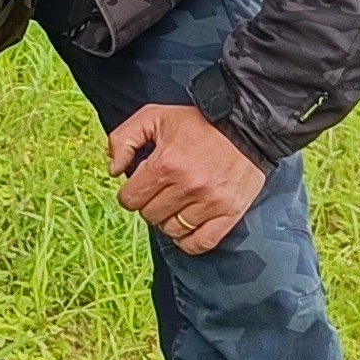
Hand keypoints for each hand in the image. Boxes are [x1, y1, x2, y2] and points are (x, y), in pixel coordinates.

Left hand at [108, 102, 266, 255]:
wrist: (246, 125)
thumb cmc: (198, 122)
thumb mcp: (154, 116)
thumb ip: (123, 139)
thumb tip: (113, 171)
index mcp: (166, 163)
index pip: (130, 199)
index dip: (131, 193)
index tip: (141, 185)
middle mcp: (188, 185)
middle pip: (149, 216)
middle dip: (149, 204)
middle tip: (161, 191)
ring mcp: (210, 202)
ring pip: (172, 230)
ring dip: (169, 219)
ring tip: (177, 202)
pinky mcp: (229, 212)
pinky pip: (200, 243)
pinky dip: (189, 241)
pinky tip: (187, 225)